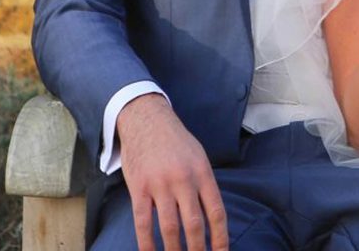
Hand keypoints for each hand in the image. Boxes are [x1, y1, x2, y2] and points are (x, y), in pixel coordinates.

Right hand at [116, 94, 228, 250]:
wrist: (147, 120)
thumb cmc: (176, 142)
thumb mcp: (199, 157)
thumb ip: (204, 185)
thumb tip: (211, 218)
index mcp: (203, 173)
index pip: (216, 211)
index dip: (220, 237)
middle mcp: (184, 180)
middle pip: (194, 224)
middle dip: (198, 249)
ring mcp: (160, 185)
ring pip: (169, 227)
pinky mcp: (139, 188)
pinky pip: (143, 222)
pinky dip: (147, 243)